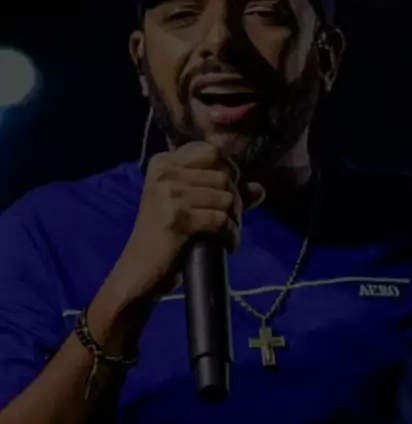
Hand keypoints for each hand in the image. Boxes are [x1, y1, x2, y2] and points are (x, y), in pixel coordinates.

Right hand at [106, 143, 264, 305]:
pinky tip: (226, 246)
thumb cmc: (166, 238)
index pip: (212, 152)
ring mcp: (169, 193)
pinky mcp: (177, 217)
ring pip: (226, 197)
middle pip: (224, 176)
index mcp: (163, 163)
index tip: (226, 194)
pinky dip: (230, 235)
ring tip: (226, 235)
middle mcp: (165, 173)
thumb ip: (224, 194)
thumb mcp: (191, 207)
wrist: (140, 271)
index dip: (228, 172)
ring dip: (234, 220)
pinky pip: (221, 219)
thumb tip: (260, 188)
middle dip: (236, 202)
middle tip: (230, 222)